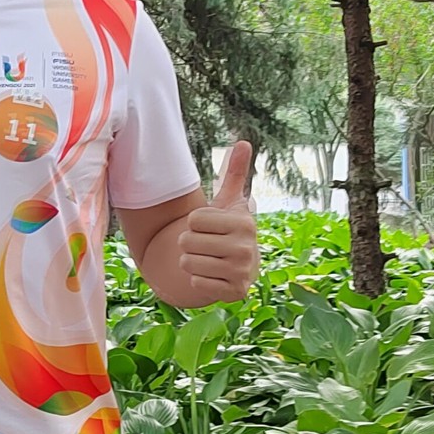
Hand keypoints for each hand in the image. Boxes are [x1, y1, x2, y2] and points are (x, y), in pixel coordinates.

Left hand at [177, 140, 258, 301]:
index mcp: (243, 222)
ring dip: (191, 261)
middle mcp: (246, 247)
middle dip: (189, 243)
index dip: (195, 222)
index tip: (209, 226)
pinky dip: (198, 279)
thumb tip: (243, 141)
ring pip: (187, 263)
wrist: (240, 265)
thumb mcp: (231, 201)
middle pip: (187, 241)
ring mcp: (241, 272)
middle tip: (205, 244)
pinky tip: (212, 275)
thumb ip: (234, 172)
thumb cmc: (228, 228)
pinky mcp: (234, 292)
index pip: (194, 219)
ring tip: (207, 258)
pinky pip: (196, 283)